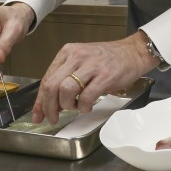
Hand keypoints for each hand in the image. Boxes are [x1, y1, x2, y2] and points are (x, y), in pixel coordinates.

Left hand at [32, 30, 158, 123]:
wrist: (132, 52)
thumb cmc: (107, 59)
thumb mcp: (81, 61)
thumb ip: (65, 78)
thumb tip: (52, 103)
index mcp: (67, 52)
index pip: (46, 79)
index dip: (40, 101)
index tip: (38, 114)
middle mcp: (76, 56)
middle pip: (52, 86)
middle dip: (49, 107)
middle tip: (53, 118)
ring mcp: (91, 65)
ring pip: (65, 90)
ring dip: (68, 105)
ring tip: (75, 107)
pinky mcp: (105, 76)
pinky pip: (86, 96)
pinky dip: (84, 106)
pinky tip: (87, 106)